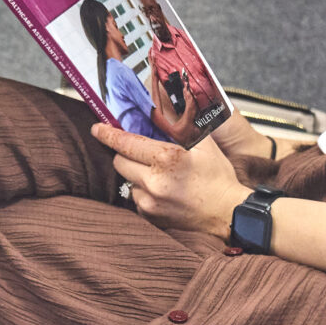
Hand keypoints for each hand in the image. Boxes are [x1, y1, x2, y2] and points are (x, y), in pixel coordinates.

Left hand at [92, 122, 246, 237]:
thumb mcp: (204, 144)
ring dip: (137, 175)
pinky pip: (136, 199)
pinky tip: (163, 190)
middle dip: (126, 154)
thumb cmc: (218, 177)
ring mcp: (150, 203)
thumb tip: (162, 107)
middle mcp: (154, 182)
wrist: (228, 213)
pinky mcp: (150, 217)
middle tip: (141, 152)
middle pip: (120, 162)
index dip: (108, 134)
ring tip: (160, 175)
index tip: (97, 129)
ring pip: (128, 182)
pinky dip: (144, 192)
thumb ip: (180, 125)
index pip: (125, 143)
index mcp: (166, 159)